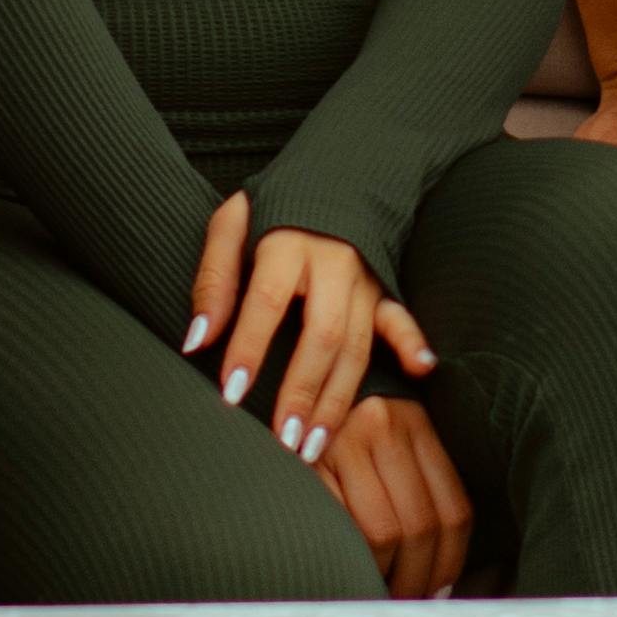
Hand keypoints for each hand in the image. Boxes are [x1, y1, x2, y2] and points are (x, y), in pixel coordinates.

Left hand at [183, 191, 438, 455]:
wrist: (335, 171)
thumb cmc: (273, 206)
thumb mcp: (232, 224)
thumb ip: (213, 279)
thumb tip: (197, 339)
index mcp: (288, 243)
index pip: (267, 301)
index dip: (249, 348)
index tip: (231, 393)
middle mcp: (333, 264)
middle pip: (322, 334)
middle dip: (302, 391)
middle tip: (283, 439)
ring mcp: (364, 279)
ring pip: (357, 346)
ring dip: (337, 398)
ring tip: (314, 445)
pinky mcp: (384, 288)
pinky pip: (401, 320)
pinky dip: (413, 344)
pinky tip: (419, 371)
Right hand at [311, 393, 475, 597]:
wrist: (290, 402)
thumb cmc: (346, 436)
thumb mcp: (391, 445)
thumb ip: (418, 489)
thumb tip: (441, 576)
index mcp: (416, 424)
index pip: (452, 509)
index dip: (449, 562)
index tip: (439, 591)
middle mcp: (384, 425)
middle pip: (420, 525)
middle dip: (416, 576)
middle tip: (407, 599)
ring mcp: (342, 440)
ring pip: (384, 531)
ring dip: (384, 573)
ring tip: (380, 589)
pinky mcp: (306, 461)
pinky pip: (340, 526)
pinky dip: (349, 557)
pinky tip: (350, 569)